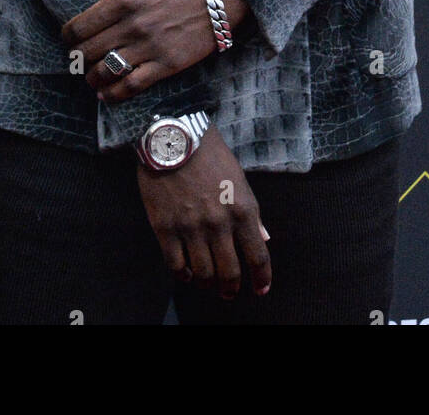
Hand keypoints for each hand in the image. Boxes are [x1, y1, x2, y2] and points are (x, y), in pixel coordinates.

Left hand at [61, 0, 248, 101]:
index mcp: (125, 0)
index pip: (81, 26)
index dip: (67, 36)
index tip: (68, 38)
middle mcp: (134, 26)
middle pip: (90, 51)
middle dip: (78, 57)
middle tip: (78, 58)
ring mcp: (151, 47)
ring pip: (107, 71)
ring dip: (93, 78)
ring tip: (91, 77)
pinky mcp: (167, 64)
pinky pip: (133, 85)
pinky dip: (115, 94)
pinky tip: (106, 94)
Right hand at [137, 124, 271, 300]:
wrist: (174, 135)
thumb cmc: (209, 153)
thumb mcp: (238, 178)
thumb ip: (251, 212)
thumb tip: (263, 239)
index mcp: (242, 209)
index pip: (257, 256)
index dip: (262, 279)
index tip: (261, 289)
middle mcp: (219, 223)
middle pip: (230, 273)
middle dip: (232, 288)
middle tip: (229, 293)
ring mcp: (191, 228)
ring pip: (204, 274)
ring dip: (208, 284)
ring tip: (208, 284)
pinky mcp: (165, 228)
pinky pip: (176, 265)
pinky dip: (183, 275)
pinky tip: (187, 274)